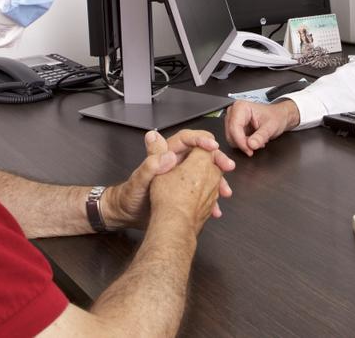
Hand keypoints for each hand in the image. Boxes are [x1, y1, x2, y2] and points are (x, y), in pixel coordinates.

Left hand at [104, 129, 234, 228]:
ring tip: (226, 191)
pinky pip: (202, 190)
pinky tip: (216, 209)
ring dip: (218, 180)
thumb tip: (169, 154)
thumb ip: (151, 166)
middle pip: (201, 154)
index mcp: (164, 154)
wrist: (127, 216)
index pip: (186, 139)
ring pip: (205, 173)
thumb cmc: (129, 197)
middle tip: (227, 166)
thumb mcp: (139, 181)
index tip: (212, 146)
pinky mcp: (184, 191)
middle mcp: (175, 162)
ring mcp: (181, 177)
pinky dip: (211, 198)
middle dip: (216, 159)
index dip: (201, 140)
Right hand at [224, 99, 299, 156]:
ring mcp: (233, 119)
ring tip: (257, 141)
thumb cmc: (276, 116)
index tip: (250, 150)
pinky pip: (234, 140)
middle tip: (257, 145)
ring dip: (244, 144)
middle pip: (231, 134)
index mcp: (241, 107)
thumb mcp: (271, 127)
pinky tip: (254, 140)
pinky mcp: (234, 127)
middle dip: (243, 143)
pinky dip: (244, 144)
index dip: (241, 141)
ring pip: (231, 138)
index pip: (234, 127)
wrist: (280, 117)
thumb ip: (261, 136)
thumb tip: (251, 145)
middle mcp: (234, 112)